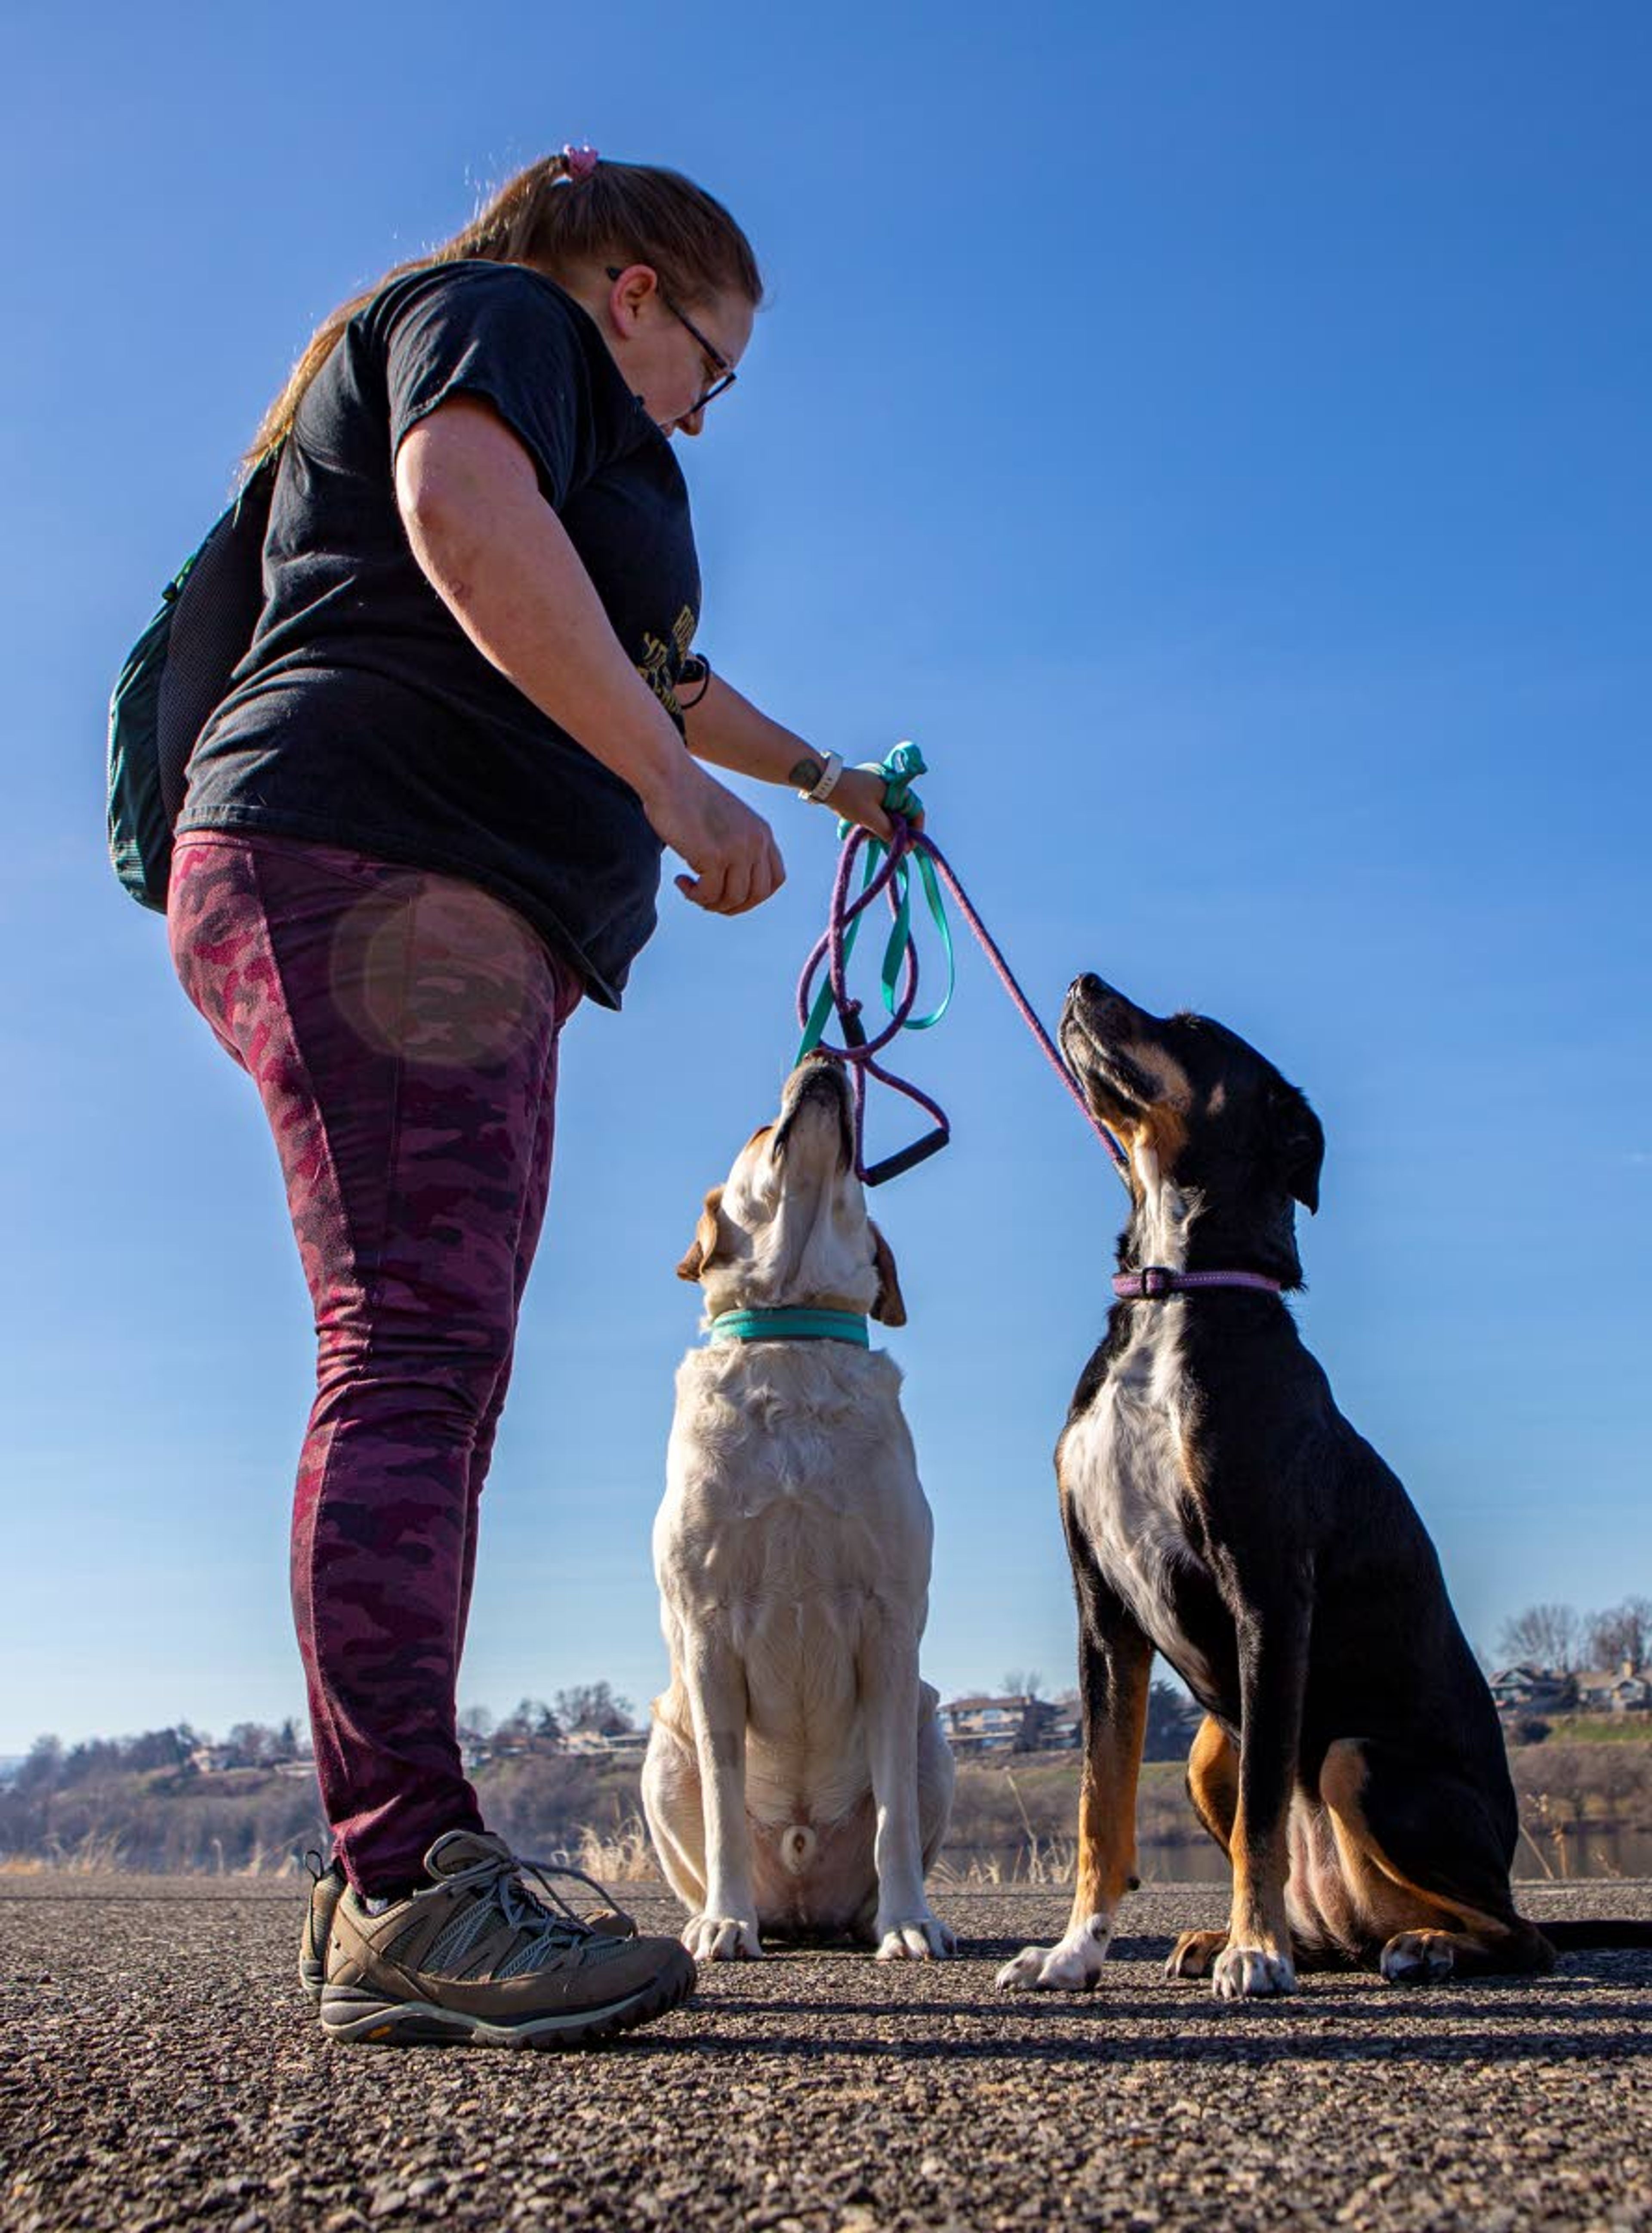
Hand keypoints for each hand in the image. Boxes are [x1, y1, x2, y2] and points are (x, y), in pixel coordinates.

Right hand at [644, 759, 785, 914]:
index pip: (776, 879)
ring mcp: (737, 848)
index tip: (731, 894)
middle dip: (733, 906)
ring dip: (710, 902)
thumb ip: (737, 845)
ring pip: (734, 898)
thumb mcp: (727, 821)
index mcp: (762, 832)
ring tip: (691, 889)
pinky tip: (681, 881)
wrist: (669, 776)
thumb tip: (731, 882)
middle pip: (758, 894)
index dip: (755, 895)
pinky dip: (694, 895)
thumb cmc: (689, 797)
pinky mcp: (714, 855)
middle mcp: (756, 841)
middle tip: (708, 900)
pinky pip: (709, 894)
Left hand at [826, 765, 925, 843]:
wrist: (823, 782)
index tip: (908, 847)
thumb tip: (906, 847)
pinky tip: (860, 831)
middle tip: (884, 844)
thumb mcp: (870, 818)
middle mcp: (891, 787)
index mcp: (896, 789)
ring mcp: (878, 789)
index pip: (916, 811)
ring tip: (865, 837)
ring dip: (880, 829)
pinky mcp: (867, 793)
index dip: (916, 830)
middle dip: (894, 831)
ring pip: (888, 814)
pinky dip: (871, 822)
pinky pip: (876, 811)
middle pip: (902, 814)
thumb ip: (889, 832)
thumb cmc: (849, 797)